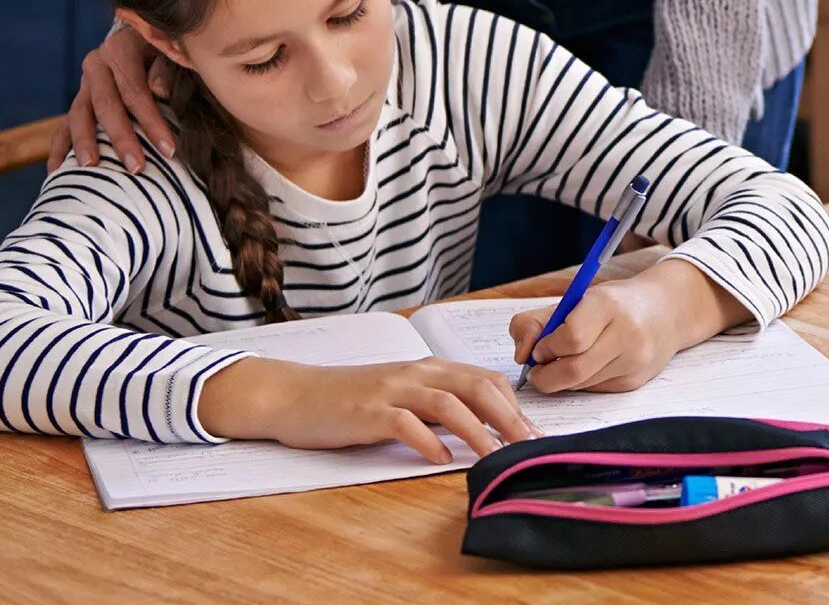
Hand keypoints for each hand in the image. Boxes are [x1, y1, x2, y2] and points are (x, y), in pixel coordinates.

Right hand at [51, 23, 175, 173]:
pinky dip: (59, 150)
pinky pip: (63, 128)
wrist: (140, 37)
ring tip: (91, 168)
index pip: (135, 91)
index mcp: (120, 50)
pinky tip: (58, 173)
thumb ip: (165, 69)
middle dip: (121, 139)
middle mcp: (96, 66)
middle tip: (136, 167)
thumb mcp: (168, 50)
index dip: (151, 121)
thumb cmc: (162, 49)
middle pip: (106, 105)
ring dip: (84, 144)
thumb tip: (159, 91)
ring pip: (78, 116)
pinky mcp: (77, 103)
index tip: (168, 149)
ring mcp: (83, 86)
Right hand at [198, 356, 536, 461]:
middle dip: (510, 417)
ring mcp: (391, 390)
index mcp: (428, 368)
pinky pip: (405, 423)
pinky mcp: (367, 411)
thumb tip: (480, 430)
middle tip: (531, 446)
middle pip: (476, 387)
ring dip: (479, 430)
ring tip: (498, 456)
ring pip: (448, 403)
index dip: (513, 405)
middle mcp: (415, 373)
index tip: (533, 432)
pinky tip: (442, 459)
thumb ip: (436, 407)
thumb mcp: (400, 396)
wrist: (295, 394)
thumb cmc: (349, 400)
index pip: (484, 379)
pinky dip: (428, 441)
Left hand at [508, 260, 746, 394]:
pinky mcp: (634, 382)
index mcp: (608, 305)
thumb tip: (520, 356)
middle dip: (546, 375)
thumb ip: (535, 322)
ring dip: (561, 379)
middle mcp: (627, 334)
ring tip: (562, 362)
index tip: (540, 348)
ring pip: (581, 385)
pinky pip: (594, 390)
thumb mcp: (574, 299)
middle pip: (574, 370)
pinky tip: (586, 366)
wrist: (667, 312)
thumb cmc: (613, 304)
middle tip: (539, 368)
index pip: (571, 337)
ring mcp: (634, 362)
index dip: (546, 348)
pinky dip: (581, 383)